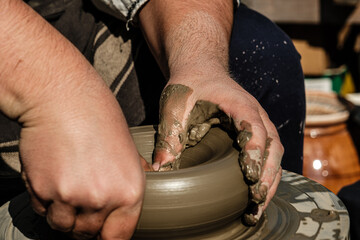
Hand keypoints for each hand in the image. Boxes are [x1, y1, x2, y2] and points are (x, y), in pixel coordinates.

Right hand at [19, 89, 145, 238]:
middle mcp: (103, 199)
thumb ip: (130, 180)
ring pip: (63, 226)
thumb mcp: (128, 149)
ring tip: (68, 185)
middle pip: (89, 234)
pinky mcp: (43, 190)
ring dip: (64, 214)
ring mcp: (71, 197)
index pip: (119, 236)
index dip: (109, 235)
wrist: (63, 98)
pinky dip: (46, 201)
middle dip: (86, 222)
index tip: (102, 232)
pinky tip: (53, 177)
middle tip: (83, 199)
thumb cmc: (98, 118)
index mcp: (130, 191)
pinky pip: (43, 211)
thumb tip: (131, 201)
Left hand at [153, 74, 282, 224]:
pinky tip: (256, 193)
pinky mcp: (254, 131)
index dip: (256, 156)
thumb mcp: (175, 105)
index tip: (250, 181)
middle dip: (268, 177)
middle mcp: (256, 115)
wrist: (200, 69)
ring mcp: (259, 123)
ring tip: (257, 208)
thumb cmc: (189, 84)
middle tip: (255, 204)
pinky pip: (269, 153)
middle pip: (273, 147)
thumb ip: (169, 135)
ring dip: (270, 180)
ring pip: (275, 153)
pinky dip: (267, 174)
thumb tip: (160, 169)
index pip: (256, 131)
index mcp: (240, 105)